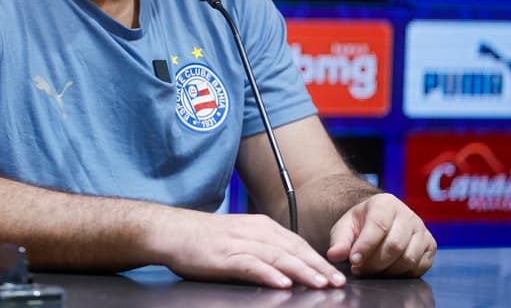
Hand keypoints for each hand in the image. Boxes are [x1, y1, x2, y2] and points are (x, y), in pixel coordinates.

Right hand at [156, 212, 347, 289]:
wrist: (173, 231)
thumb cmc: (204, 238)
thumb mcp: (240, 235)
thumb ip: (263, 247)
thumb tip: (288, 265)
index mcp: (260, 226)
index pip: (296, 243)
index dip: (317, 259)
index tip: (335, 274)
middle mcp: (254, 231)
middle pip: (293, 250)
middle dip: (318, 267)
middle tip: (337, 282)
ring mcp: (240, 243)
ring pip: (277, 257)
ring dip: (301, 271)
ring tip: (319, 283)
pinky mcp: (225, 256)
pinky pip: (251, 265)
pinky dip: (269, 274)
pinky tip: (282, 283)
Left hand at [326, 193, 435, 277]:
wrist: (380, 221)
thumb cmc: (361, 224)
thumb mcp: (345, 227)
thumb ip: (339, 241)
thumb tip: (335, 255)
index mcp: (385, 203)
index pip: (379, 226)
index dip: (366, 246)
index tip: (354, 261)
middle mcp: (407, 214)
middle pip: (394, 245)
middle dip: (374, 262)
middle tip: (360, 269)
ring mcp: (421, 230)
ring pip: (408, 258)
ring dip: (387, 271)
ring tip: (371, 270)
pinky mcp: (430, 245)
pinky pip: (420, 266)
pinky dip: (403, 274)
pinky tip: (388, 270)